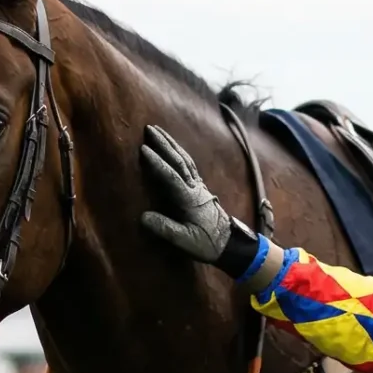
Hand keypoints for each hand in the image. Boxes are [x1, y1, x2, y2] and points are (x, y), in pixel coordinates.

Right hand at [138, 126, 236, 264]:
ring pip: (185, 159)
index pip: (171, 176)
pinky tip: (174, 148)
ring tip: (159, 131)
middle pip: (179, 160)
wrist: (229, 242)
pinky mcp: (200, 187)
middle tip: (149, 129)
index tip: (143, 149)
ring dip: (172, 143)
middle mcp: (194, 188)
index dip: (157, 163)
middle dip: (164, 144)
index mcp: (189, 199)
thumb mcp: (186, 241)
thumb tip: (144, 217)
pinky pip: (189, 164)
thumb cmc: (207, 243)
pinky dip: (179, 152)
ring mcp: (199, 186)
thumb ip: (165, 229)